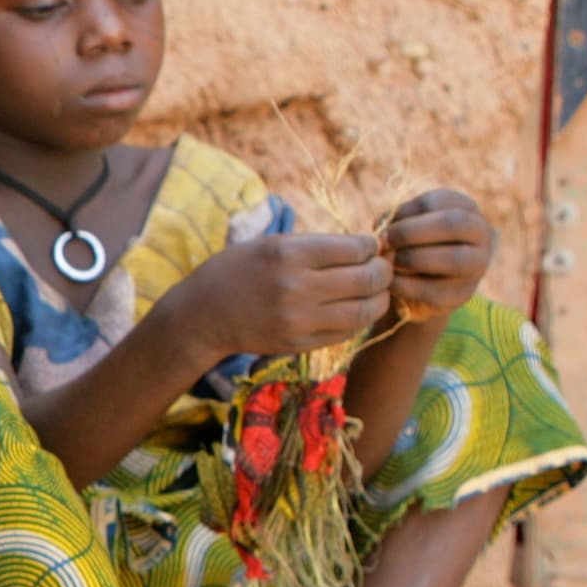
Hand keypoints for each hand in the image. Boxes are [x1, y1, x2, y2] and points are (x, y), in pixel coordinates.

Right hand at [172, 232, 392, 360]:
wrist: (204, 314)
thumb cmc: (239, 270)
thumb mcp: (272, 244)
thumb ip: (317, 246)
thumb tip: (367, 248)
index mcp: (290, 254)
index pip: (356, 248)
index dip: (371, 246)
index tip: (369, 247)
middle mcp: (297, 287)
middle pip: (368, 279)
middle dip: (383, 271)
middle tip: (381, 268)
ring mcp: (300, 319)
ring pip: (365, 309)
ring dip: (379, 297)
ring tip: (374, 290)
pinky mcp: (301, 343)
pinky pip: (348, 331)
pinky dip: (360, 318)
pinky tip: (355, 307)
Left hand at [377, 189, 493, 321]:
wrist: (418, 283)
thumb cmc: (410, 242)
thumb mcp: (403, 223)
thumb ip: (394, 220)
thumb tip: (382, 225)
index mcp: (465, 208)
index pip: (442, 200)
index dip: (408, 211)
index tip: (385, 224)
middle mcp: (481, 234)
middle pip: (453, 224)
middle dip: (411, 232)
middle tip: (384, 242)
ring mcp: (477, 266)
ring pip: (453, 258)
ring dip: (412, 258)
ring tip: (389, 260)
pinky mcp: (462, 294)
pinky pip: (436, 289)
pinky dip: (406, 285)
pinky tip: (390, 281)